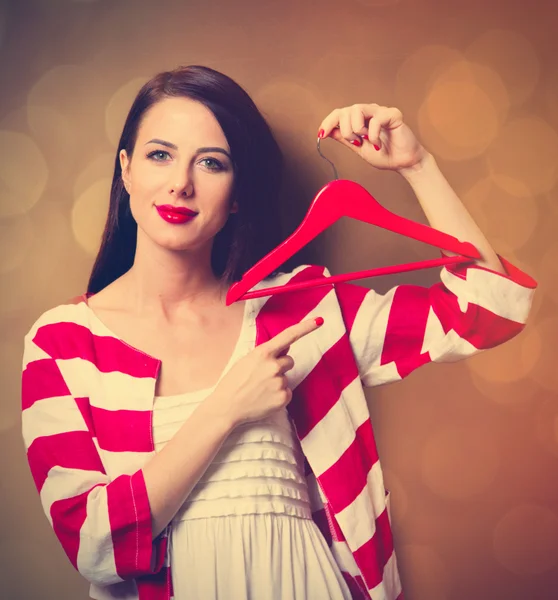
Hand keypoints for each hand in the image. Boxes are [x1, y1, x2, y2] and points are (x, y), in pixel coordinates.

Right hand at [206, 317, 323, 427]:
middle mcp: (274, 366)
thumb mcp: (248, 360)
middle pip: (289, 361)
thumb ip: (268, 353)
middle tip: (262, 376)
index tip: (319, 320)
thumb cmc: (234, 382)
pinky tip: (264, 398)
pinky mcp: (283, 398)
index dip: (306, 327)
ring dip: (277, 381)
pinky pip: (287, 392)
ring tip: (260, 389)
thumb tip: (286, 347)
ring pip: (287, 377)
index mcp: (263, 353)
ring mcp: (279, 382)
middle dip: (280, 366)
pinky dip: (278, 395)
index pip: (289, 336)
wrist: (226, 407)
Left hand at [317, 103, 428, 172]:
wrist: (403, 163)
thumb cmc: (384, 155)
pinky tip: (378, 144)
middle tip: (356, 143)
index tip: (321, 134)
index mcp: (359, 119)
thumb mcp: (358, 148)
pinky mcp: (392, 114)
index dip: (328, 122)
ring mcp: (380, 112)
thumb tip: (328, 132)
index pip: (339, 113)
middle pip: (346, 111)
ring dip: (357, 129)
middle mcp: (369, 112)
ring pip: (357, 110)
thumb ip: (345, 139)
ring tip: (366, 141)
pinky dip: (373, 135)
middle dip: (346, 131)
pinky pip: (375, 120)